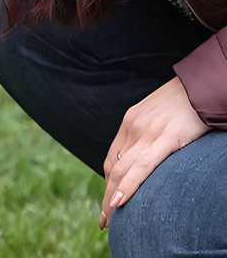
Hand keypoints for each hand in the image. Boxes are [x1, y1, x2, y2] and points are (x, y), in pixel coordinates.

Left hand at [99, 76, 208, 229]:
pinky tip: (119, 202)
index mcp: (131, 122)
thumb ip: (152, 132)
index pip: (113, 158)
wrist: (202, 85)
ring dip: (112, 198)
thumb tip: (152, 152)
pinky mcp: (164, 139)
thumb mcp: (162, 115)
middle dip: (106, 195)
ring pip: (121, 171)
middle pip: (112, 168)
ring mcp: (146, 133)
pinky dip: (128, 186)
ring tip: (108, 220)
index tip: (109, 200)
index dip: (109, 181)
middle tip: (104, 220)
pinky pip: (142, 168)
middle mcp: (133, 127)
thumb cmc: (187, 100)